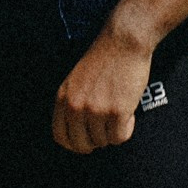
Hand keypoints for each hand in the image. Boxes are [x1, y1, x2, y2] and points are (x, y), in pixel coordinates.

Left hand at [53, 25, 152, 153]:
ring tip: (118, 113)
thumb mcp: (74, 82)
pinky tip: (128, 113)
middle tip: (105, 131)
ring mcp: (96, 110)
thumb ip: (71, 105)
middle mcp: (76, 106)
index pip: (60, 137)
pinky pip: (120, 137)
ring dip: (113, 132)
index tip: (86, 142)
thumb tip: (76, 133)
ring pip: (103, 141)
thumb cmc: (102, 61)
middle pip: (81, 144)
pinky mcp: (117, 111)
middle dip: (95, 142)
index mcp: (62, 99)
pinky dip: (126, 129)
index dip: (74, 144)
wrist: (122, 43)